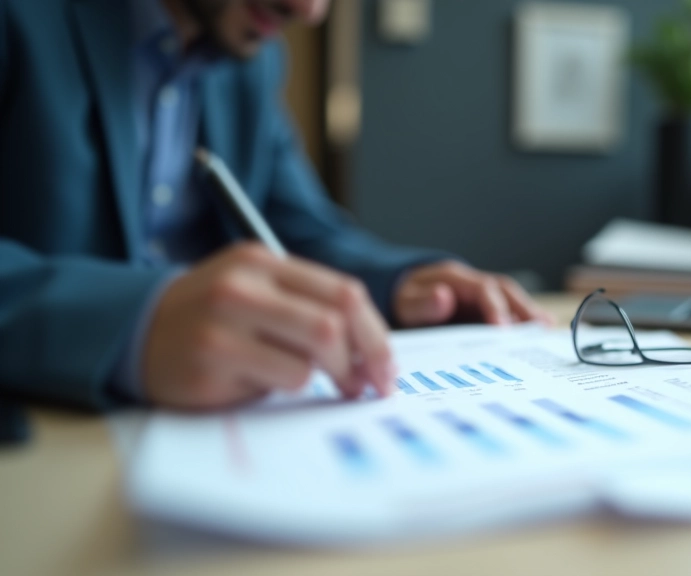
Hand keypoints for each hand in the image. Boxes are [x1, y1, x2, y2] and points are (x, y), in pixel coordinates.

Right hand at [142, 244, 394, 409]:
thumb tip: (372, 353)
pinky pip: (279, 380)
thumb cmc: (211, 317)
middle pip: (334, 323)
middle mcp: (244, 285)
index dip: (376, 334)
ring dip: (320, 379)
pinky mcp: (211, 360)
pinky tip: (258, 382)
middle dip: (363, 362)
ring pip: (311, 358)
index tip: (385, 366)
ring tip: (304, 382)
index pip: (344, 292)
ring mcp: (224, 321)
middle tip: (366, 387)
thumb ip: (308, 307)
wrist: (133, 331)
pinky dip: (283, 388)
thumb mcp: (257, 292)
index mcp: (264, 261)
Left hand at [393, 261, 553, 327]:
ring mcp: (479, 294)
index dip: (495, 307)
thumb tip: (444, 297)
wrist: (399, 293)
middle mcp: (472, 283)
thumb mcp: (404, 302)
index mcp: (455, 278)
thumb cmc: (402, 299)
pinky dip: (522, 318)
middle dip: (522, 308)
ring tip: (545, 330)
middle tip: (537, 328)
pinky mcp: (482, 307)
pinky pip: (505, 310)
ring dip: (527, 313)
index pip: (482, 289)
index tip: (503, 329)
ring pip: (509, 298)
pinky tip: (538, 330)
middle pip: (504, 290)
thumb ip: (422, 304)